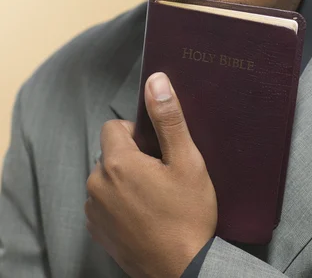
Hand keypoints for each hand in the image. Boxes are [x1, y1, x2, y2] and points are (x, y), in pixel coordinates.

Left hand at [85, 72, 217, 277]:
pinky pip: (103, 203)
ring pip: (106, 178)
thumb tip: (156, 80)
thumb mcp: (187, 161)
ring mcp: (94, 212)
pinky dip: (119, 203)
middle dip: (131, 157)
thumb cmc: (188, 214)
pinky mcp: (98, 232)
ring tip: (154, 198)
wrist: (184, 271)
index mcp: (117, 163)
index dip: (136, 133)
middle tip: (161, 175)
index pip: (112, 127)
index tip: (157, 151)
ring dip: (124, 180)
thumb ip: (168, 118)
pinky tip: (144, 215)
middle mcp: (97, 185)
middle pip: (109, 153)